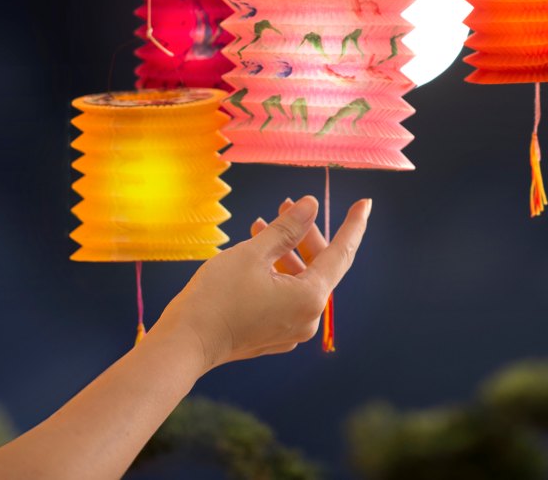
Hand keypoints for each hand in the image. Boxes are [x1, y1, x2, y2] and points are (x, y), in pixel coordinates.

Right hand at [150, 195, 370, 372]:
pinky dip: (277, 273)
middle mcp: (308, 318)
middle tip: (287, 204)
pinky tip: (255, 253)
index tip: (364, 203)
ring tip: (259, 225)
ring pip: (299, 281)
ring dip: (285, 252)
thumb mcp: (253, 253)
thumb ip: (287, 228)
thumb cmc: (216, 297)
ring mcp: (291, 330)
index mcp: (310, 297)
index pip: (342, 253)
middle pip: (318, 266)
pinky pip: (285, 297)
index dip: (353, 225)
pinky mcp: (273, 335)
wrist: (183, 345)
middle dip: (304, 234)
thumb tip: (311, 205)